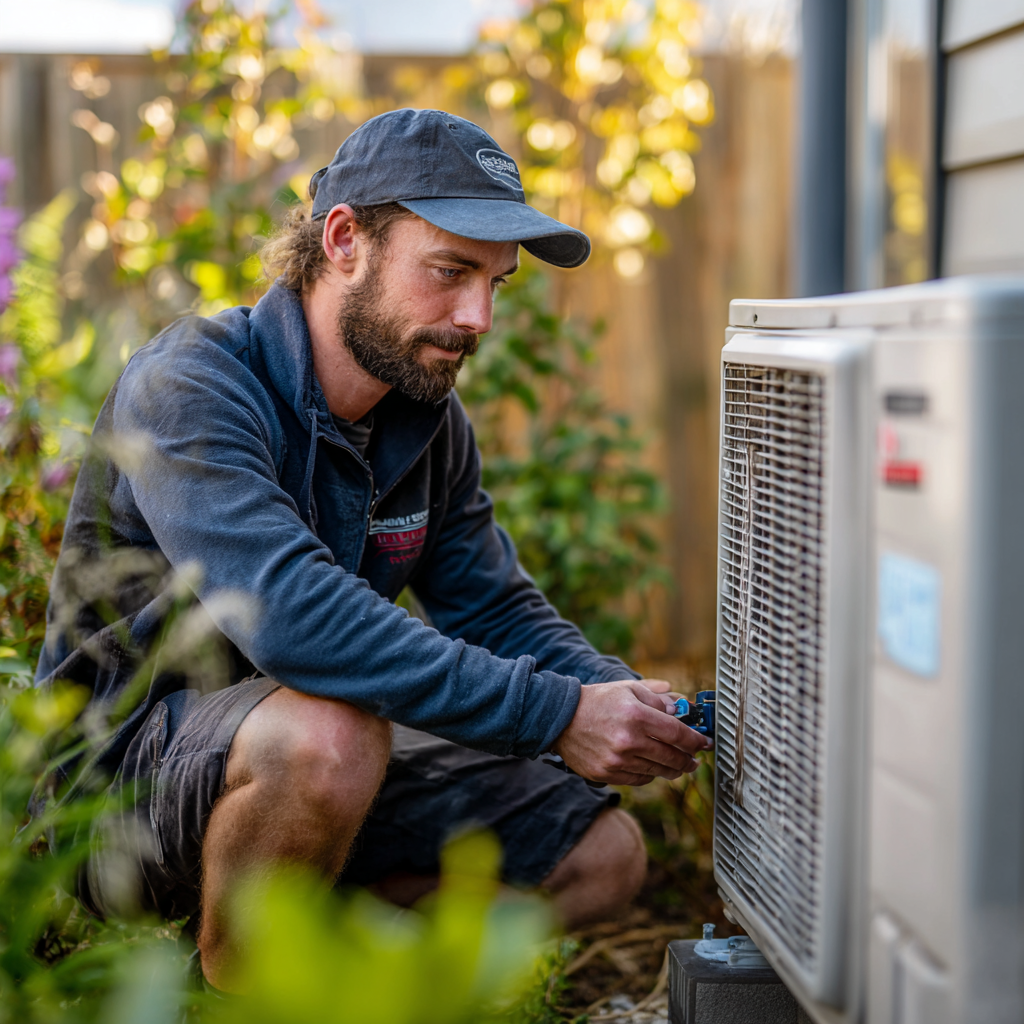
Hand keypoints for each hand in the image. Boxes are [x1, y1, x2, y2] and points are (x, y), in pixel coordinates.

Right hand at [551, 680, 711, 785]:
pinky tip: (652, 767)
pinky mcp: (607, 774)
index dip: (697, 740)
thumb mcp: (628, 689)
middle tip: (696, 758)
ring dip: (673, 769)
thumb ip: (657, 699)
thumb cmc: (598, 701)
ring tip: (679, 765)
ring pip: (658, 772)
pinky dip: (650, 774)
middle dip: (689, 759)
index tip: (706, 743)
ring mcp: (617, 761)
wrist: (561, 719)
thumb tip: (681, 709)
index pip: (678, 734)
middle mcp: (629, 741)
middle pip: (672, 757)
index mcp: (637, 716)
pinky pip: (639, 779)